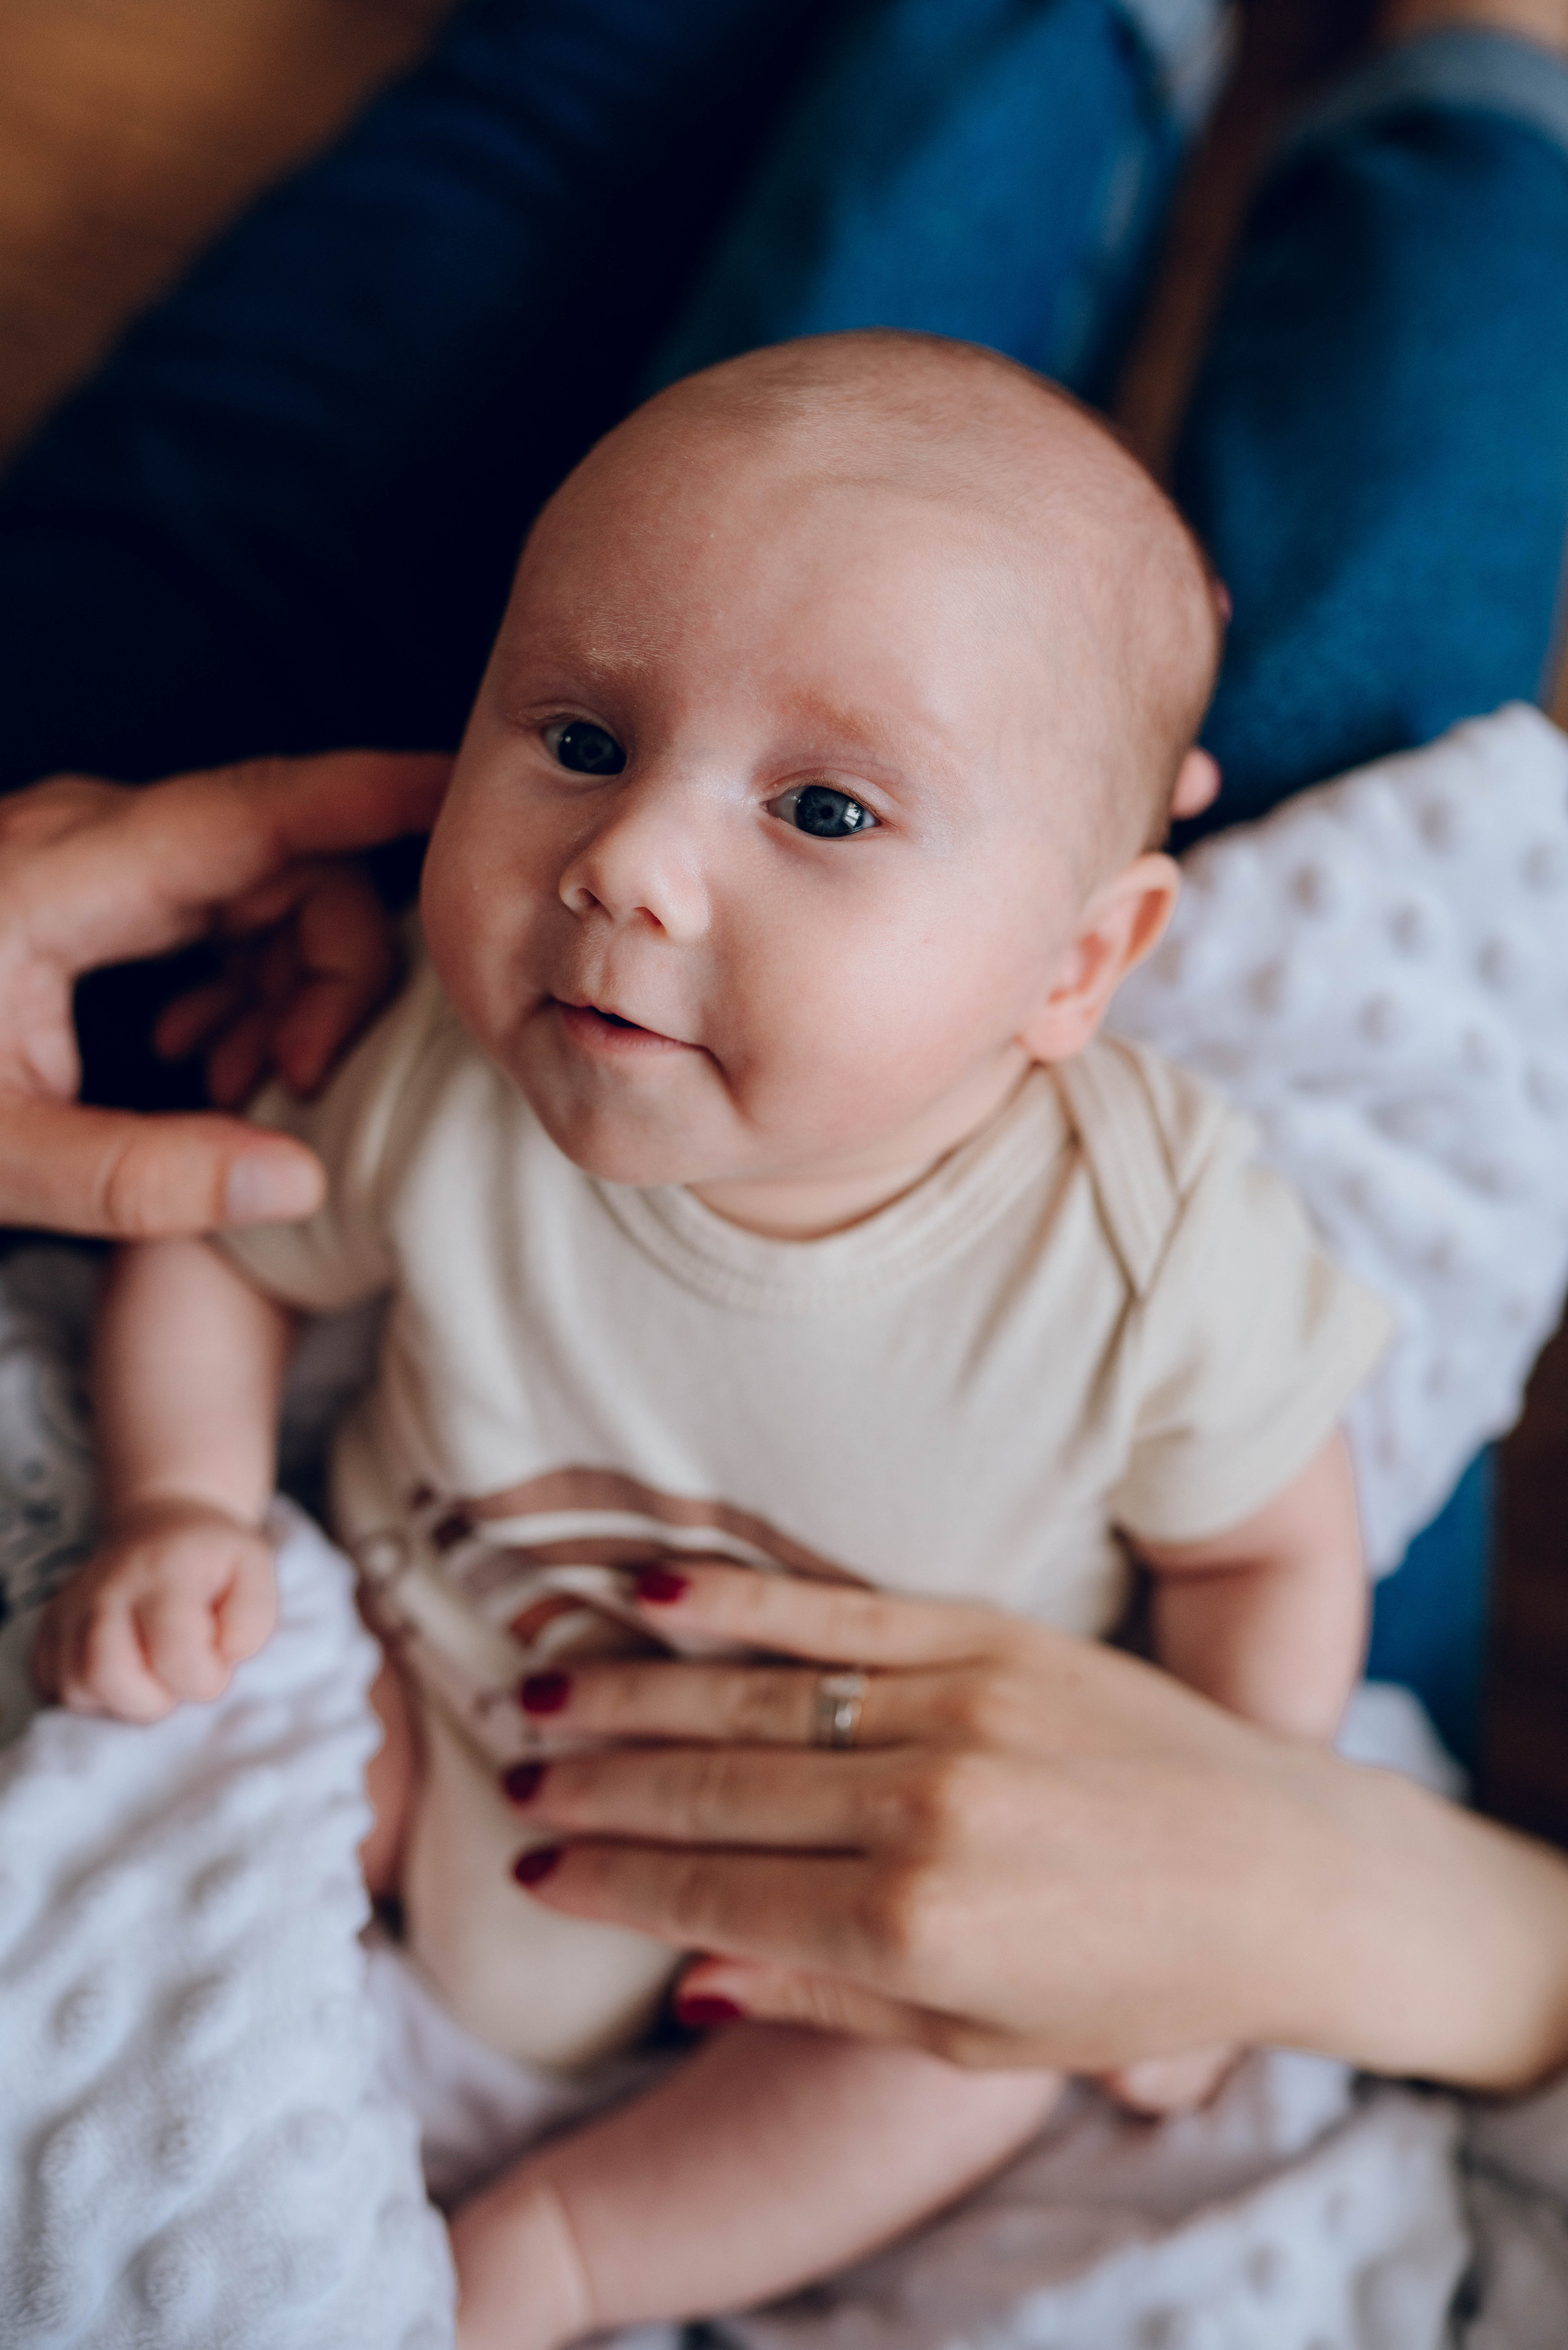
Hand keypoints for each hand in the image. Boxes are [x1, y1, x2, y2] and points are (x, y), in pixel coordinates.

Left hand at [0, 747, 448, 1236]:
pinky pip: (213, 908)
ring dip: (287, 982)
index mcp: (58, 876)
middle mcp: (84, 838)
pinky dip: (238, 981)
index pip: (258, 810)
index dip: (377, 792)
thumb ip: (142, 1177)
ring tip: (241, 1086)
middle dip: (332, 963)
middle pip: (282, 857)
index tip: (473, 787)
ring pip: (259, 884)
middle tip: (302, 1078)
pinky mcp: (90, 886)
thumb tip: (301, 1178)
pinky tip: (206, 1061)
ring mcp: (87, 855)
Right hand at [32, 1496, 277, 1720]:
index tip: (217, 1669)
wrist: (161, 1525)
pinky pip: (51, 1683)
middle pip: (106, 1673)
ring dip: (119, 1702)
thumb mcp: (255, 1570)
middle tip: (177, 1681)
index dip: (203, 1679)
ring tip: (151, 1678)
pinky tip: (120, 1676)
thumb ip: (251, 1618)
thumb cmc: (214, 1558)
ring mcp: (69, 1607)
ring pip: (74, 1687)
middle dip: (152, 1702)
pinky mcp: (48, 1627)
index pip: (173, 1651)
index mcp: (163, 1573)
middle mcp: (106, 1589)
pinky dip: (87, 1696)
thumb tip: (223, 1657)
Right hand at [497, 1562, 1567, 2091]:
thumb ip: (825, 1998)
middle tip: (517, 1779)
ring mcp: (961, 1709)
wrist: (1284, 1868)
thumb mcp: (976, 2039)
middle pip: (717, 1790)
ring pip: (756, 1695)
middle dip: (600, 1790)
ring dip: (636, 1693)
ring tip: (543, 1690)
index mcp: (919, 1929)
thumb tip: (684, 1982)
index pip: (717, 1898)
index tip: (534, 1872)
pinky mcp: (997, 1636)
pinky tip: (656, 1590)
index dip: (613, 1886)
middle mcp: (926, 1811)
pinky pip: (843, 1610)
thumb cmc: (1132, 1978)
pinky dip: (743, 1601)